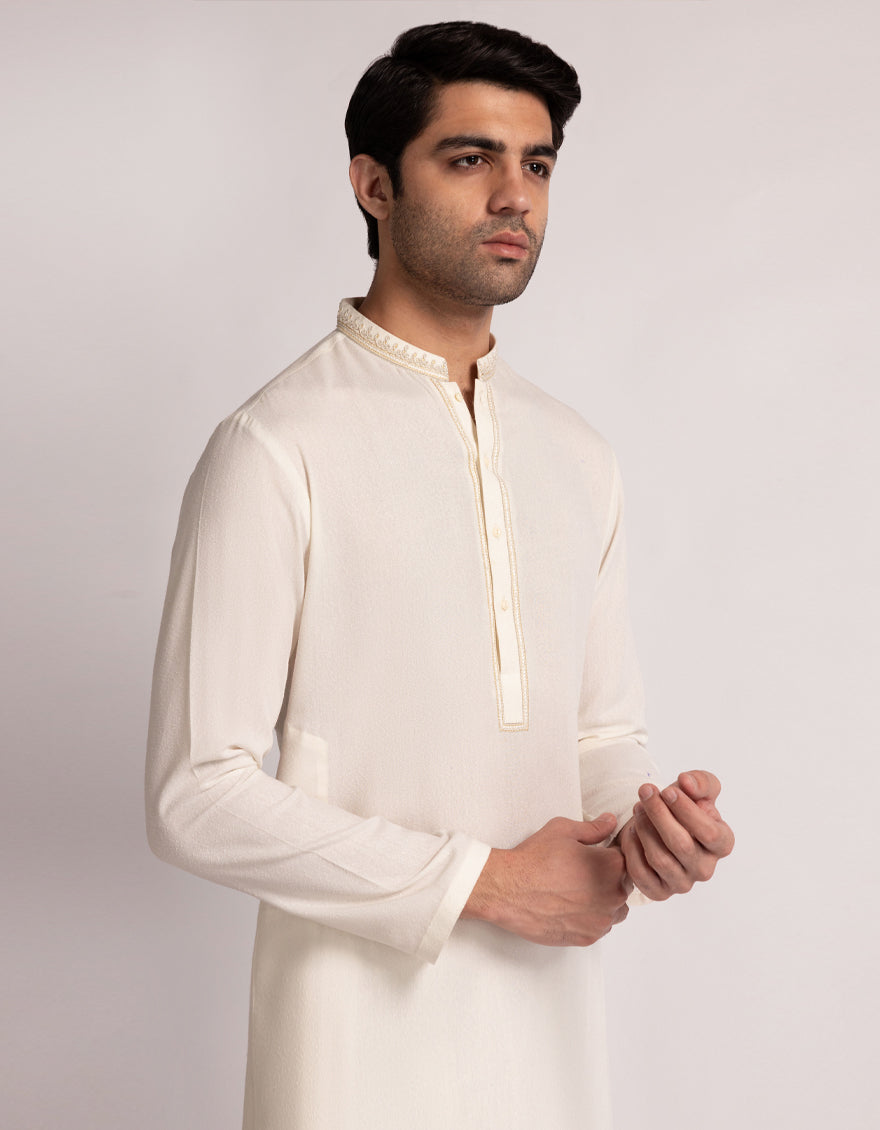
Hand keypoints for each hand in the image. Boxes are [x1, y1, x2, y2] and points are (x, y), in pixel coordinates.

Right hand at [462, 814, 632, 946]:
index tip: (597, 853)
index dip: (611, 853)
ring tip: (579, 890)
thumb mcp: (563, 830)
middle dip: (609, 877)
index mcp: (612, 866)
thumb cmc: (533, 859)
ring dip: (605, 900)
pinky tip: (572, 906)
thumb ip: (594, 827)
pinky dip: (592, 918)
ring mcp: (601, 919)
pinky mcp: (588, 937)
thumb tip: (610, 821)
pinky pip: (600, 927)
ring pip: (616, 909)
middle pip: (623, 884)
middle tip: (583, 871)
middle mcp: (613, 895)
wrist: (508, 890)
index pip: (626, 858)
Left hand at [617, 770, 733, 900]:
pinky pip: (641, 874)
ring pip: (660, 859)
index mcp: (722, 844)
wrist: (658, 825)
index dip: (687, 811)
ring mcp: (682, 883)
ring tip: (638, 808)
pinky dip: (632, 849)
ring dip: (644, 829)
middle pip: (681, 844)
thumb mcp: (696, 788)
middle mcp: (705, 869)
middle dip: (659, 814)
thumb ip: (700, 782)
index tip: (667, 790)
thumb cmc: (681, 806)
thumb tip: (687, 783)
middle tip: (645, 792)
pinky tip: (630, 831)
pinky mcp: (659, 891)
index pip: (710, 833)